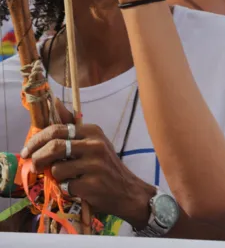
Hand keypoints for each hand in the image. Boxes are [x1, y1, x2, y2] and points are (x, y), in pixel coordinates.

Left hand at [21, 100, 155, 228]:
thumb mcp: (93, 142)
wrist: (127, 191)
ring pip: (56, 169)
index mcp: (93, 131)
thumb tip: (55, 102)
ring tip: (67, 178)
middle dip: (38, 157)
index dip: (37, 140)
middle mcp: (96, 145)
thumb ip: (72, 126)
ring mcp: (94, 164)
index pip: (57, 130)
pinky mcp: (91, 184)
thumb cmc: (106, 166)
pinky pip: (65, 186)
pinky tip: (78, 188)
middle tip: (33, 166)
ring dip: (56, 176)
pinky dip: (66, 189)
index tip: (27, 151)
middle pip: (54, 147)